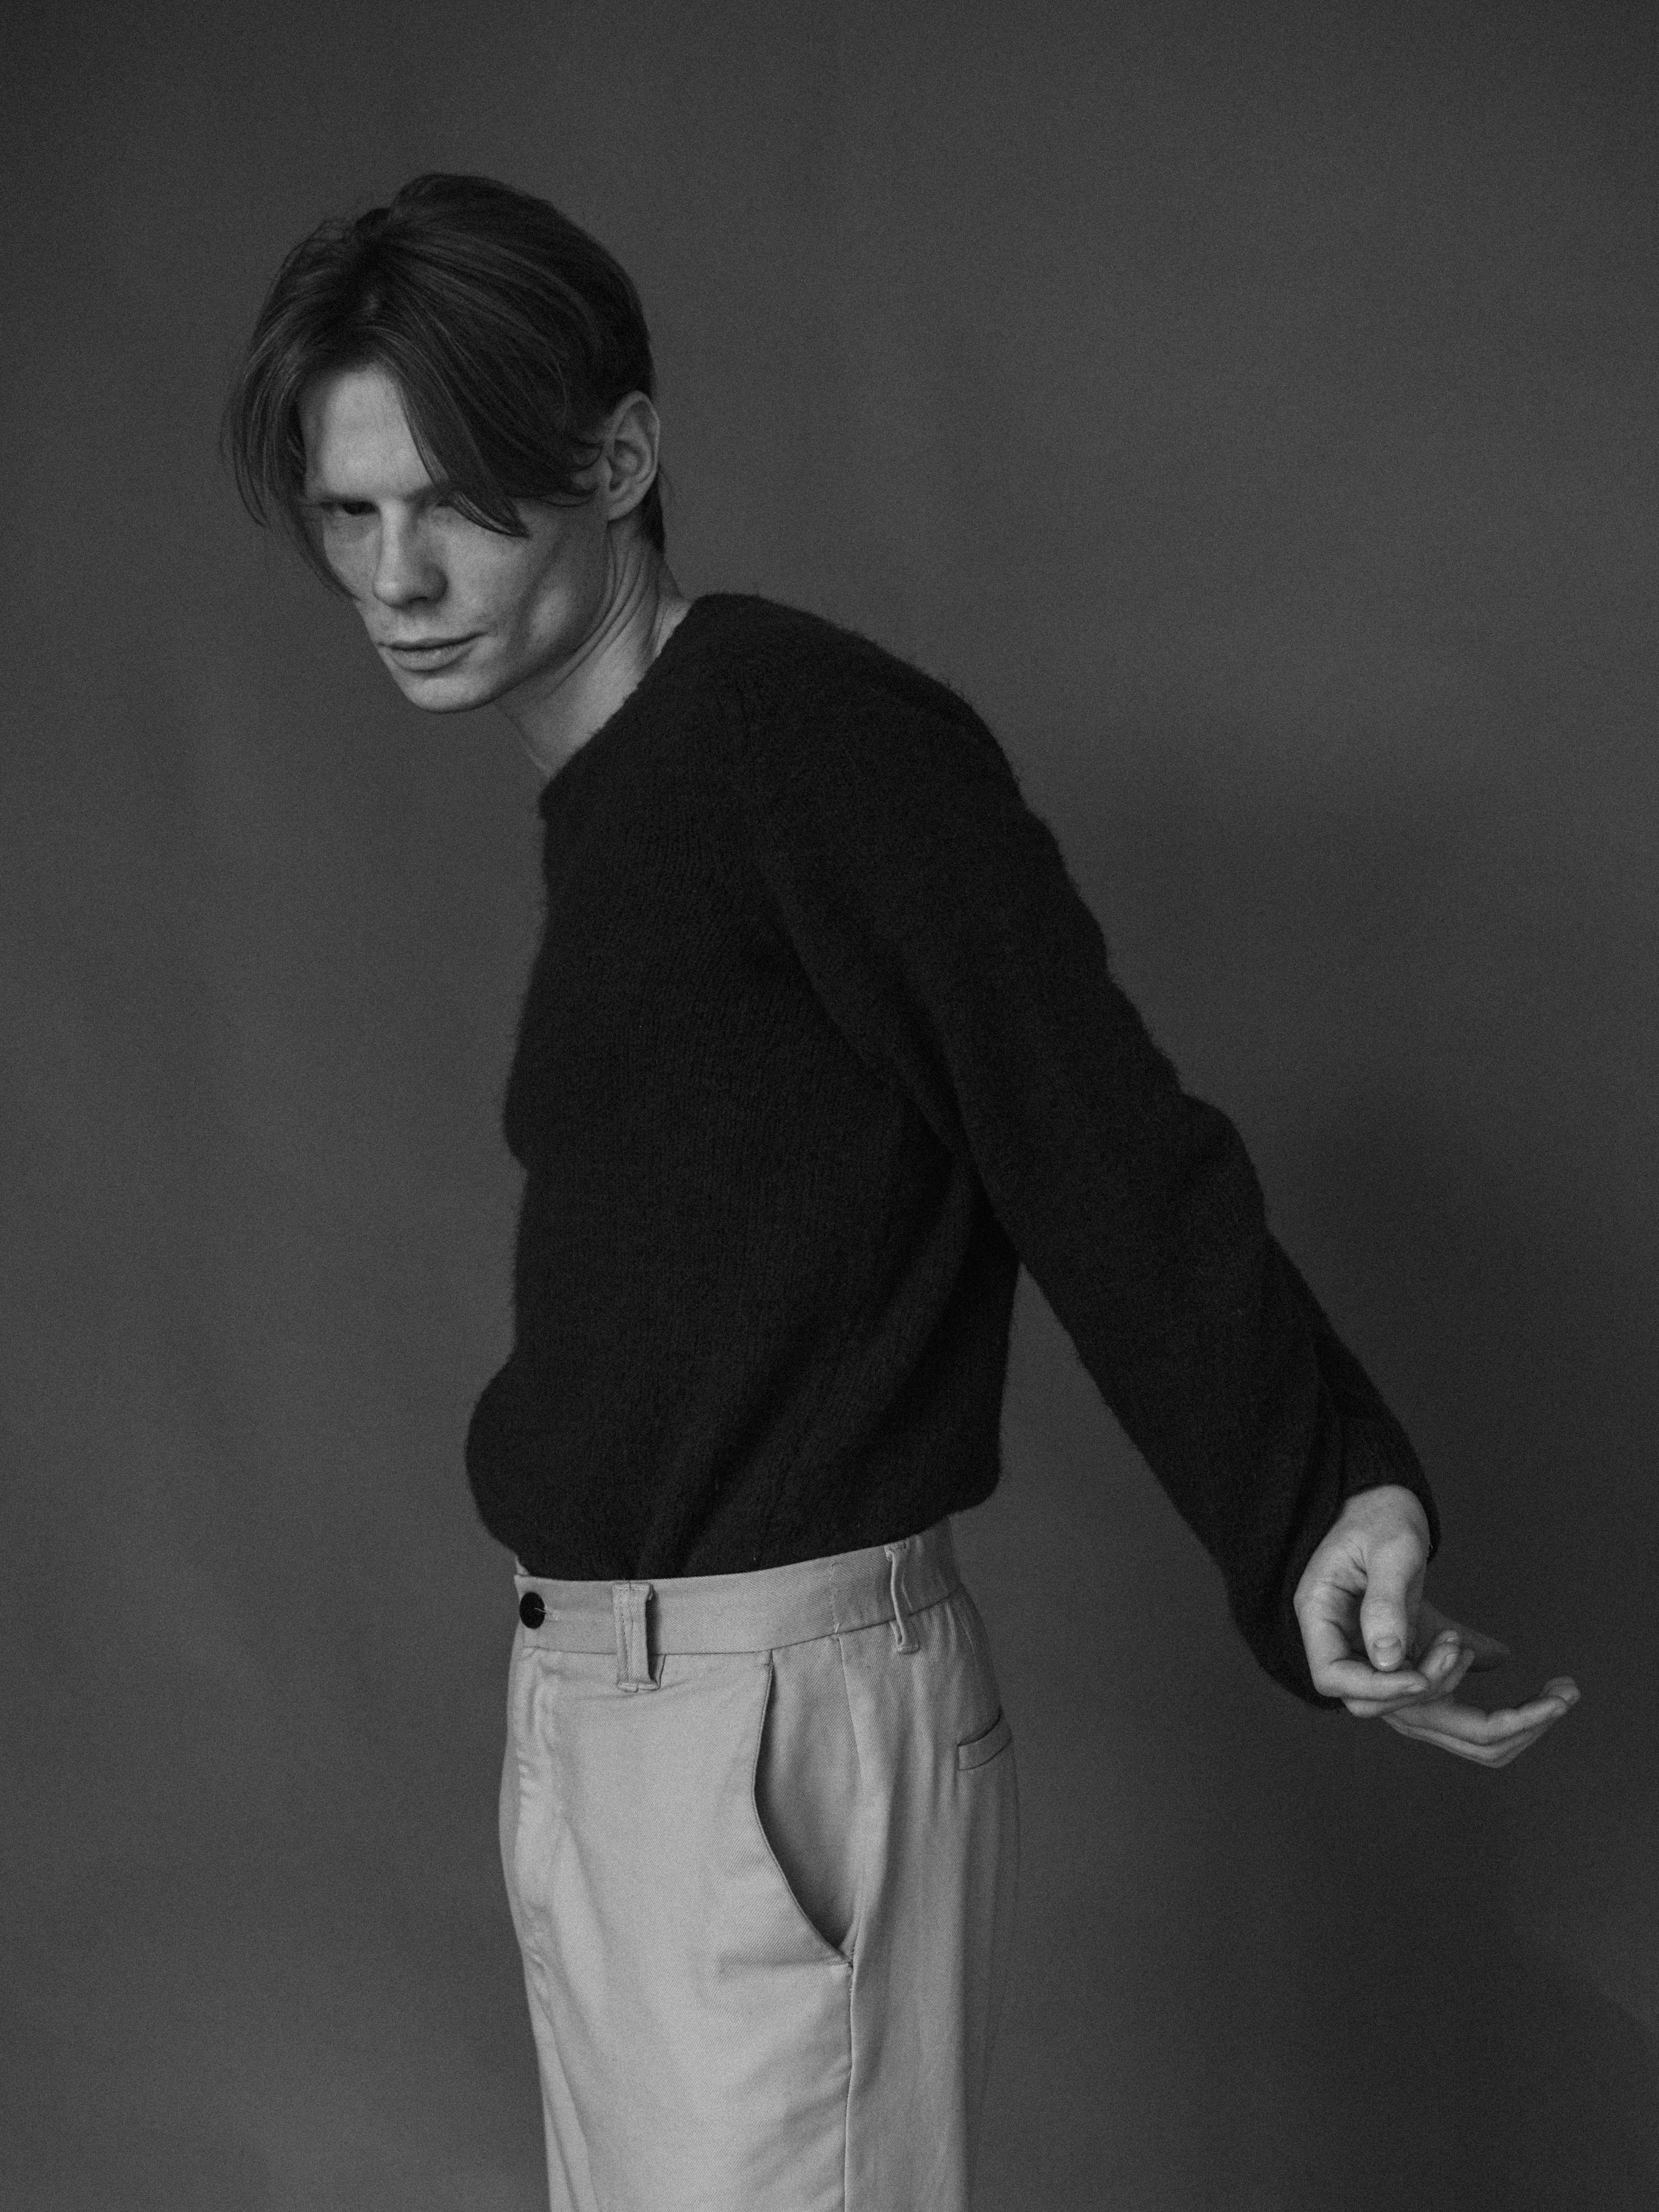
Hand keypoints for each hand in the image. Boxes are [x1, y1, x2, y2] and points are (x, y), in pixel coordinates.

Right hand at [1294, 1484, 1578, 1766]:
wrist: (1383, 1504)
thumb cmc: (1380, 1514)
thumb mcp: (1389, 1547)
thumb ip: (1387, 1600)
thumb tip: (1387, 1658)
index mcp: (1322, 1617)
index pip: (1335, 1678)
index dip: (1380, 1687)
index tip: (1423, 1676)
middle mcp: (1342, 1645)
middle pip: (1383, 1708)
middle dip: (1449, 1710)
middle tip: (1505, 1692)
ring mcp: (1373, 1654)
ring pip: (1419, 1710)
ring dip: (1475, 1714)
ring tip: (1522, 1686)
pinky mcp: (1404, 1655)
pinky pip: (1437, 1687)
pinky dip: (1471, 1680)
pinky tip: (1502, 1657)